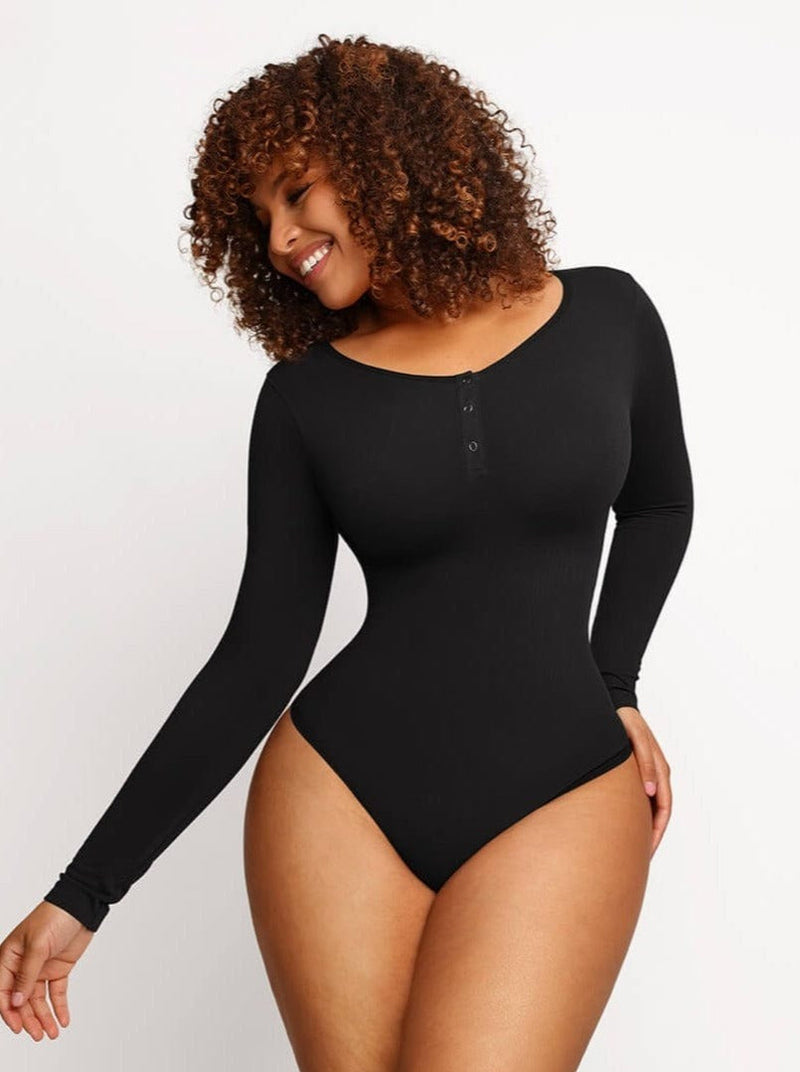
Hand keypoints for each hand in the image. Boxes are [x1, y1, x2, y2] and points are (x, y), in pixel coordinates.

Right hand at [0, 901, 93, 1040]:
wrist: (81, 905)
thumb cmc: (54, 917)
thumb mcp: (37, 946)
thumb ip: (26, 975)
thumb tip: (16, 1002)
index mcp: (9, 957)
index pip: (4, 991)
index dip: (9, 1011)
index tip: (18, 1027)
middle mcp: (22, 966)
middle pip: (22, 1000)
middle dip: (29, 1019)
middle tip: (38, 1035)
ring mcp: (41, 968)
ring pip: (38, 1000)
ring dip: (44, 1017)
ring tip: (52, 1033)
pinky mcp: (58, 969)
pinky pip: (56, 992)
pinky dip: (59, 1007)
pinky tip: (63, 1020)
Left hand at [615, 705, 671, 856]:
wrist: (616, 705)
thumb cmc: (626, 721)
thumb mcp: (637, 740)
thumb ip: (646, 764)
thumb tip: (649, 791)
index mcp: (661, 771)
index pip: (663, 809)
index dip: (656, 831)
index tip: (646, 851)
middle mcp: (656, 776)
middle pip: (656, 813)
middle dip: (648, 836)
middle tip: (636, 858)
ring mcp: (646, 775)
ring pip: (646, 807)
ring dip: (640, 826)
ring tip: (627, 846)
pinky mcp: (634, 772)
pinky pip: (635, 798)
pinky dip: (631, 814)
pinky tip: (617, 823)